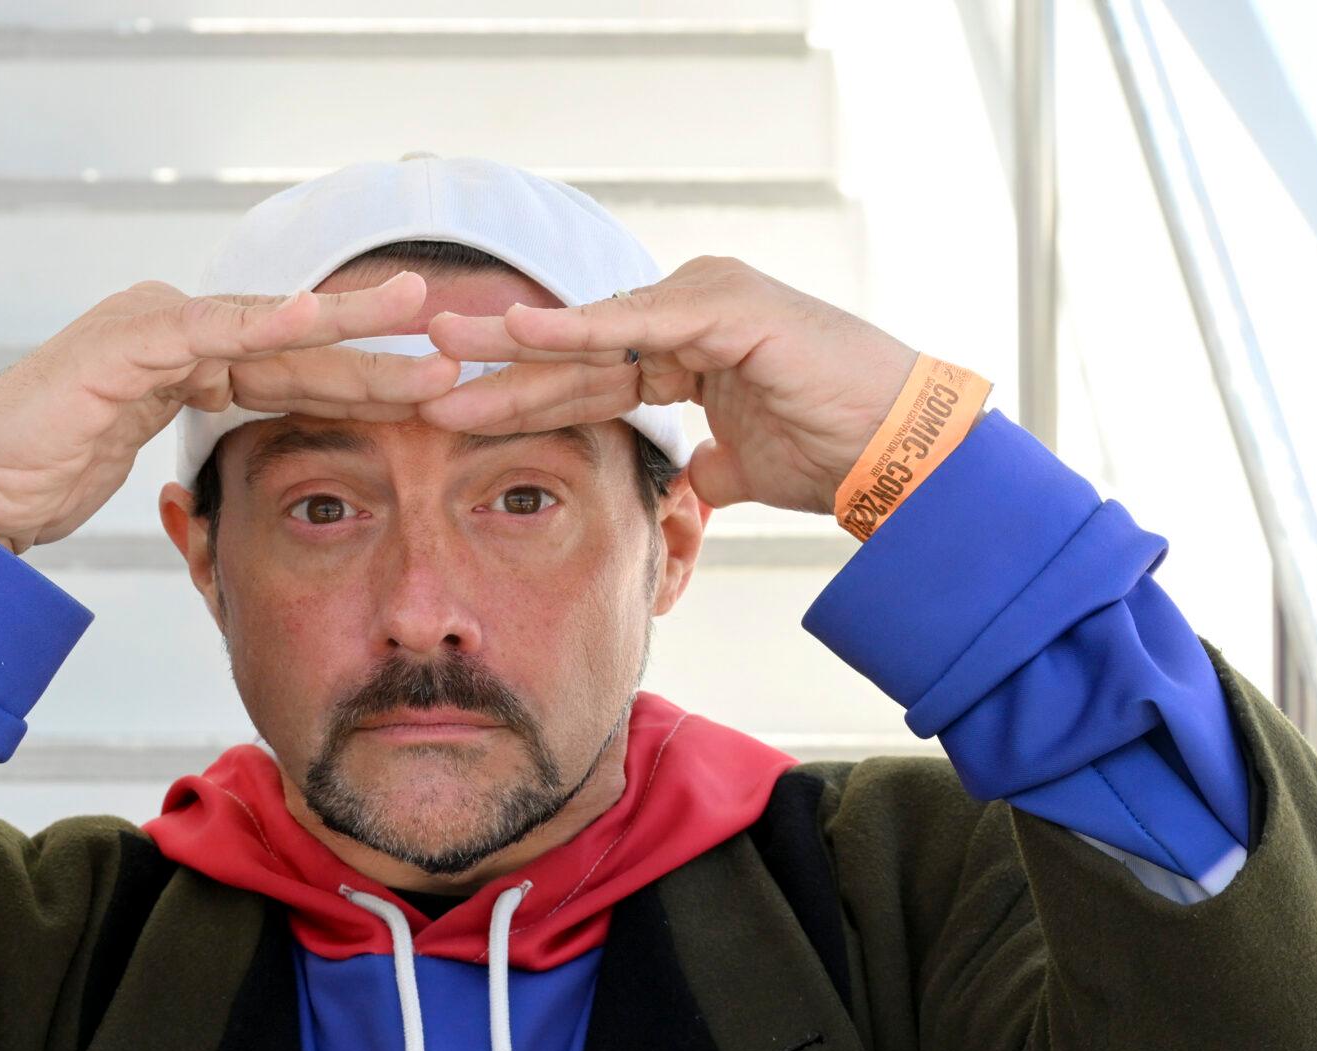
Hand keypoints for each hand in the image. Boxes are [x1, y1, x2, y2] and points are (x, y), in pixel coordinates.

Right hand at [0, 271, 463, 552]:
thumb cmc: (45, 476)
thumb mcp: (145, 458)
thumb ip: (197, 439)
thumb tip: (240, 438)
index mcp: (190, 361)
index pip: (296, 371)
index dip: (368, 380)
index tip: (438, 392)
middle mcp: (177, 330)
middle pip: (298, 344)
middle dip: (381, 346)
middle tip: (460, 339)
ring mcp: (151, 328)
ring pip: (267, 323)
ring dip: (346, 320)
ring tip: (418, 308)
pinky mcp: (125, 343)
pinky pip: (205, 330)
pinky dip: (262, 321)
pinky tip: (316, 318)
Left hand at [416, 256, 919, 515]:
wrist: (900, 454)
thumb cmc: (833, 454)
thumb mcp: (744, 468)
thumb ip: (706, 466)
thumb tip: (687, 484)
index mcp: (687, 347)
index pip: (585, 374)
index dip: (518, 393)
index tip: (452, 409)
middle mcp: (690, 310)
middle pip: (574, 346)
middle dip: (495, 362)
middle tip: (416, 365)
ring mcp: (708, 300)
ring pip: (594, 331)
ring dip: (516, 344)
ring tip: (444, 348)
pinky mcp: (728, 306)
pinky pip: (638, 323)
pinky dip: (580, 327)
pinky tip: (522, 330)